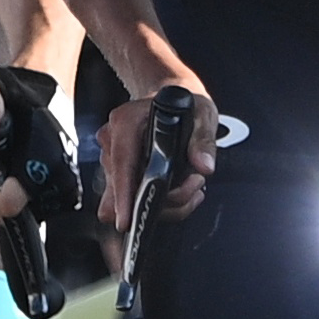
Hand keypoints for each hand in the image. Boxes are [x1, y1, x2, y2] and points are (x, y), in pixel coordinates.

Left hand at [0, 64, 79, 222]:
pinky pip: (22, 199)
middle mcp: (55, 177)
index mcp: (45, 159)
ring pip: (14, 209)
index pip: (10, 206)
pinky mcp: (52, 183)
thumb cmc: (27, 87)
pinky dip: (5, 186)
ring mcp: (55, 183)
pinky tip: (0, 163)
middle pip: (9, 213)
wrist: (49, 81)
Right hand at [94, 77, 219, 236]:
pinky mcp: (120, 175)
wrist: (172, 98)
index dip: (123, 194)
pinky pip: (134, 200)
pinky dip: (161, 203)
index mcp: (126, 122)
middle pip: (125, 189)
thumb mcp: (201, 114)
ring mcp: (114, 160)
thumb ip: (203, 140)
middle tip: (195, 185)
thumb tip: (204, 166)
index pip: (121, 163)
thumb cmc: (183, 105)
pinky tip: (183, 190)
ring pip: (129, 200)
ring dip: (166, 202)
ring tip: (193, 183)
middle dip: (161, 200)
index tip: (127, 220)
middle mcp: (113, 142)